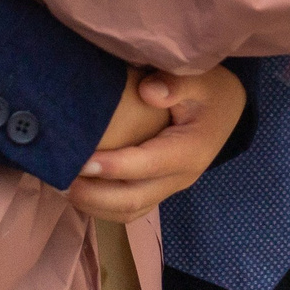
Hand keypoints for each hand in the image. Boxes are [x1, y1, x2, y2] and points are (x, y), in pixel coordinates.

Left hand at [68, 66, 246, 222]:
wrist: (228, 109)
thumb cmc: (211, 90)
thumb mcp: (201, 78)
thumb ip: (176, 83)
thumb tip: (147, 92)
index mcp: (189, 151)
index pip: (146, 165)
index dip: (113, 167)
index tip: (81, 161)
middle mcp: (180, 177)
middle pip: (134, 199)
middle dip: (95, 195)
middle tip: (62, 180)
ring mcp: (170, 188)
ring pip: (130, 211)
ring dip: (95, 206)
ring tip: (63, 189)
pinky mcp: (160, 189)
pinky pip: (131, 208)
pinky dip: (103, 207)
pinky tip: (80, 193)